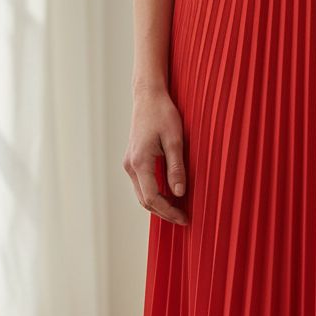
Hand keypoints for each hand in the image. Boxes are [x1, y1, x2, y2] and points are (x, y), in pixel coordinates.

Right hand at [123, 84, 188, 225]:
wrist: (148, 97)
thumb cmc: (163, 114)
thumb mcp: (175, 140)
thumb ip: (176, 168)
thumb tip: (179, 194)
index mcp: (140, 162)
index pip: (152, 198)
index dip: (169, 212)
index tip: (185, 218)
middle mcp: (131, 166)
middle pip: (145, 201)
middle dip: (165, 213)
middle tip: (184, 219)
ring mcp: (130, 164)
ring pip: (142, 195)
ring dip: (160, 205)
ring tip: (179, 211)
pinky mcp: (133, 161)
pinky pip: (142, 185)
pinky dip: (155, 195)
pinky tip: (171, 196)